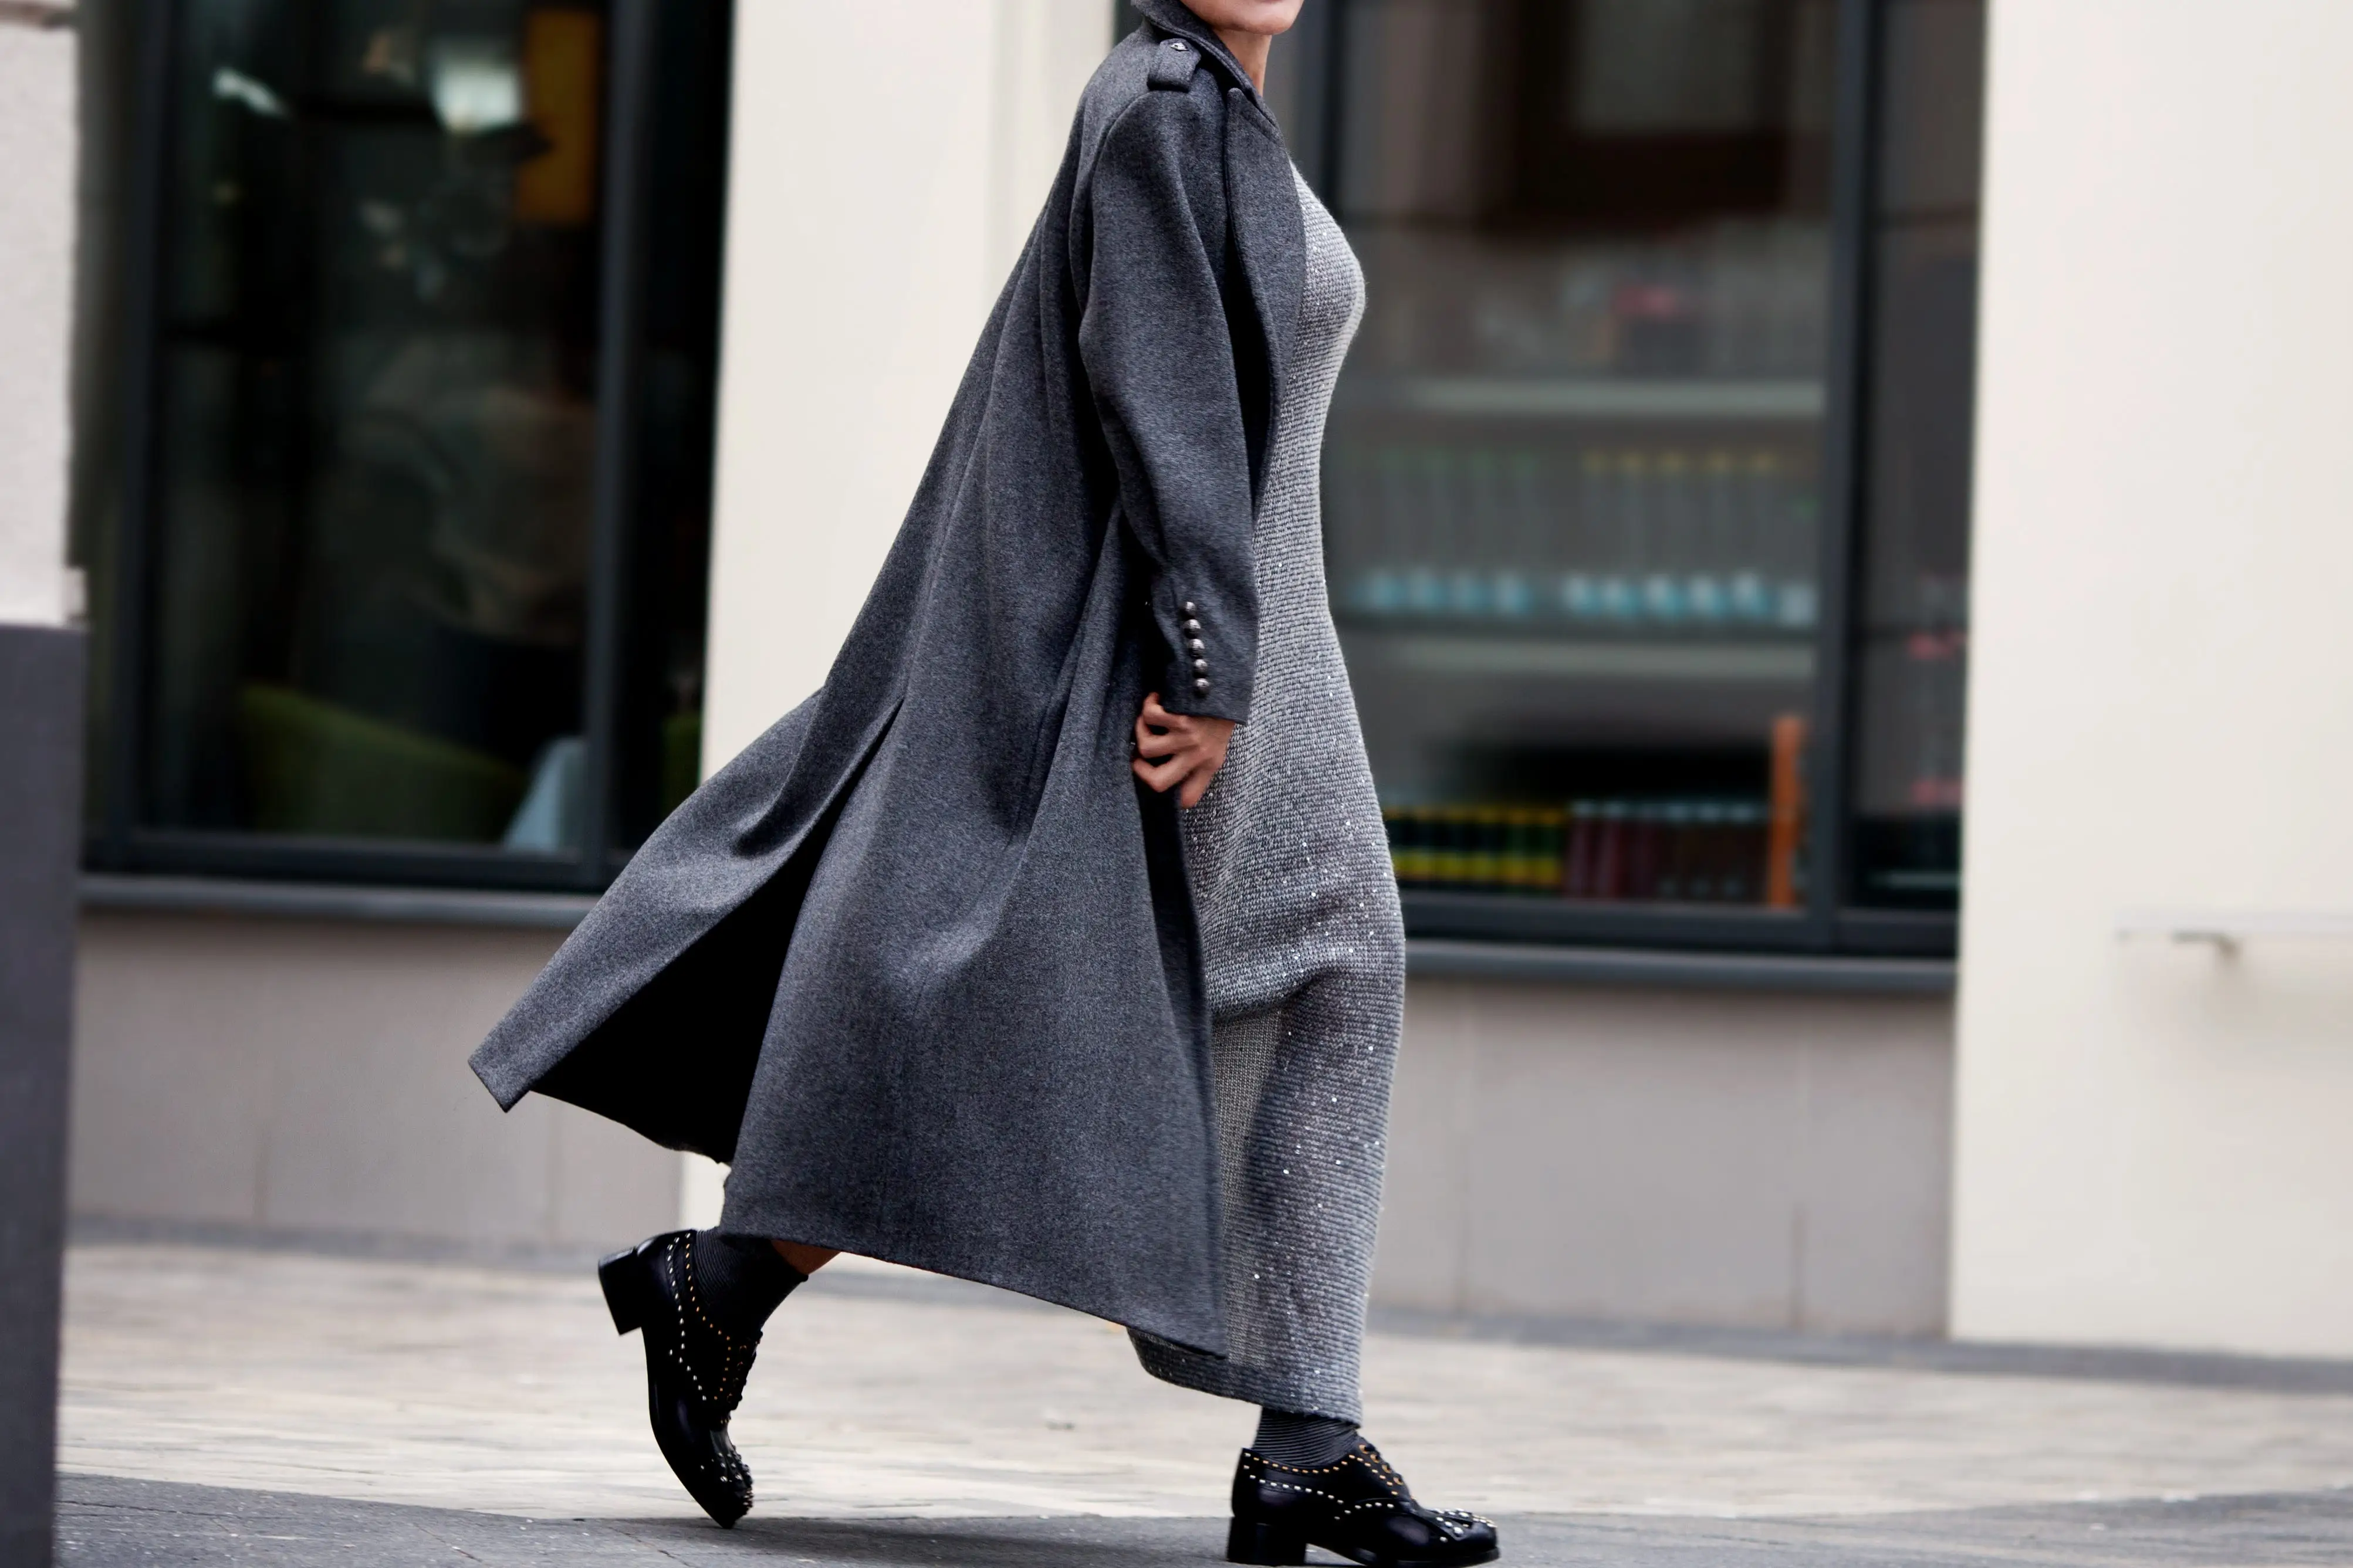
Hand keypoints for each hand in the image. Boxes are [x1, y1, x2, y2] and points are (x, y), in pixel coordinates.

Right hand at [1132, 691, 1234, 808]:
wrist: (1228, 684)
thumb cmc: (1219, 712)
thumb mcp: (1217, 742)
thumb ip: (1198, 757)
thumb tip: (1165, 765)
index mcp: (1209, 765)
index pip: (1189, 797)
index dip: (1171, 797)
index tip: (1161, 778)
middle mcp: (1198, 756)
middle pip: (1158, 782)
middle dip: (1140, 770)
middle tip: (1139, 755)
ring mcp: (1189, 740)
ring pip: (1146, 748)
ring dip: (1141, 729)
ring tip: (1149, 716)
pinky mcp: (1181, 720)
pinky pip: (1150, 718)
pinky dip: (1148, 705)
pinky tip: (1156, 698)